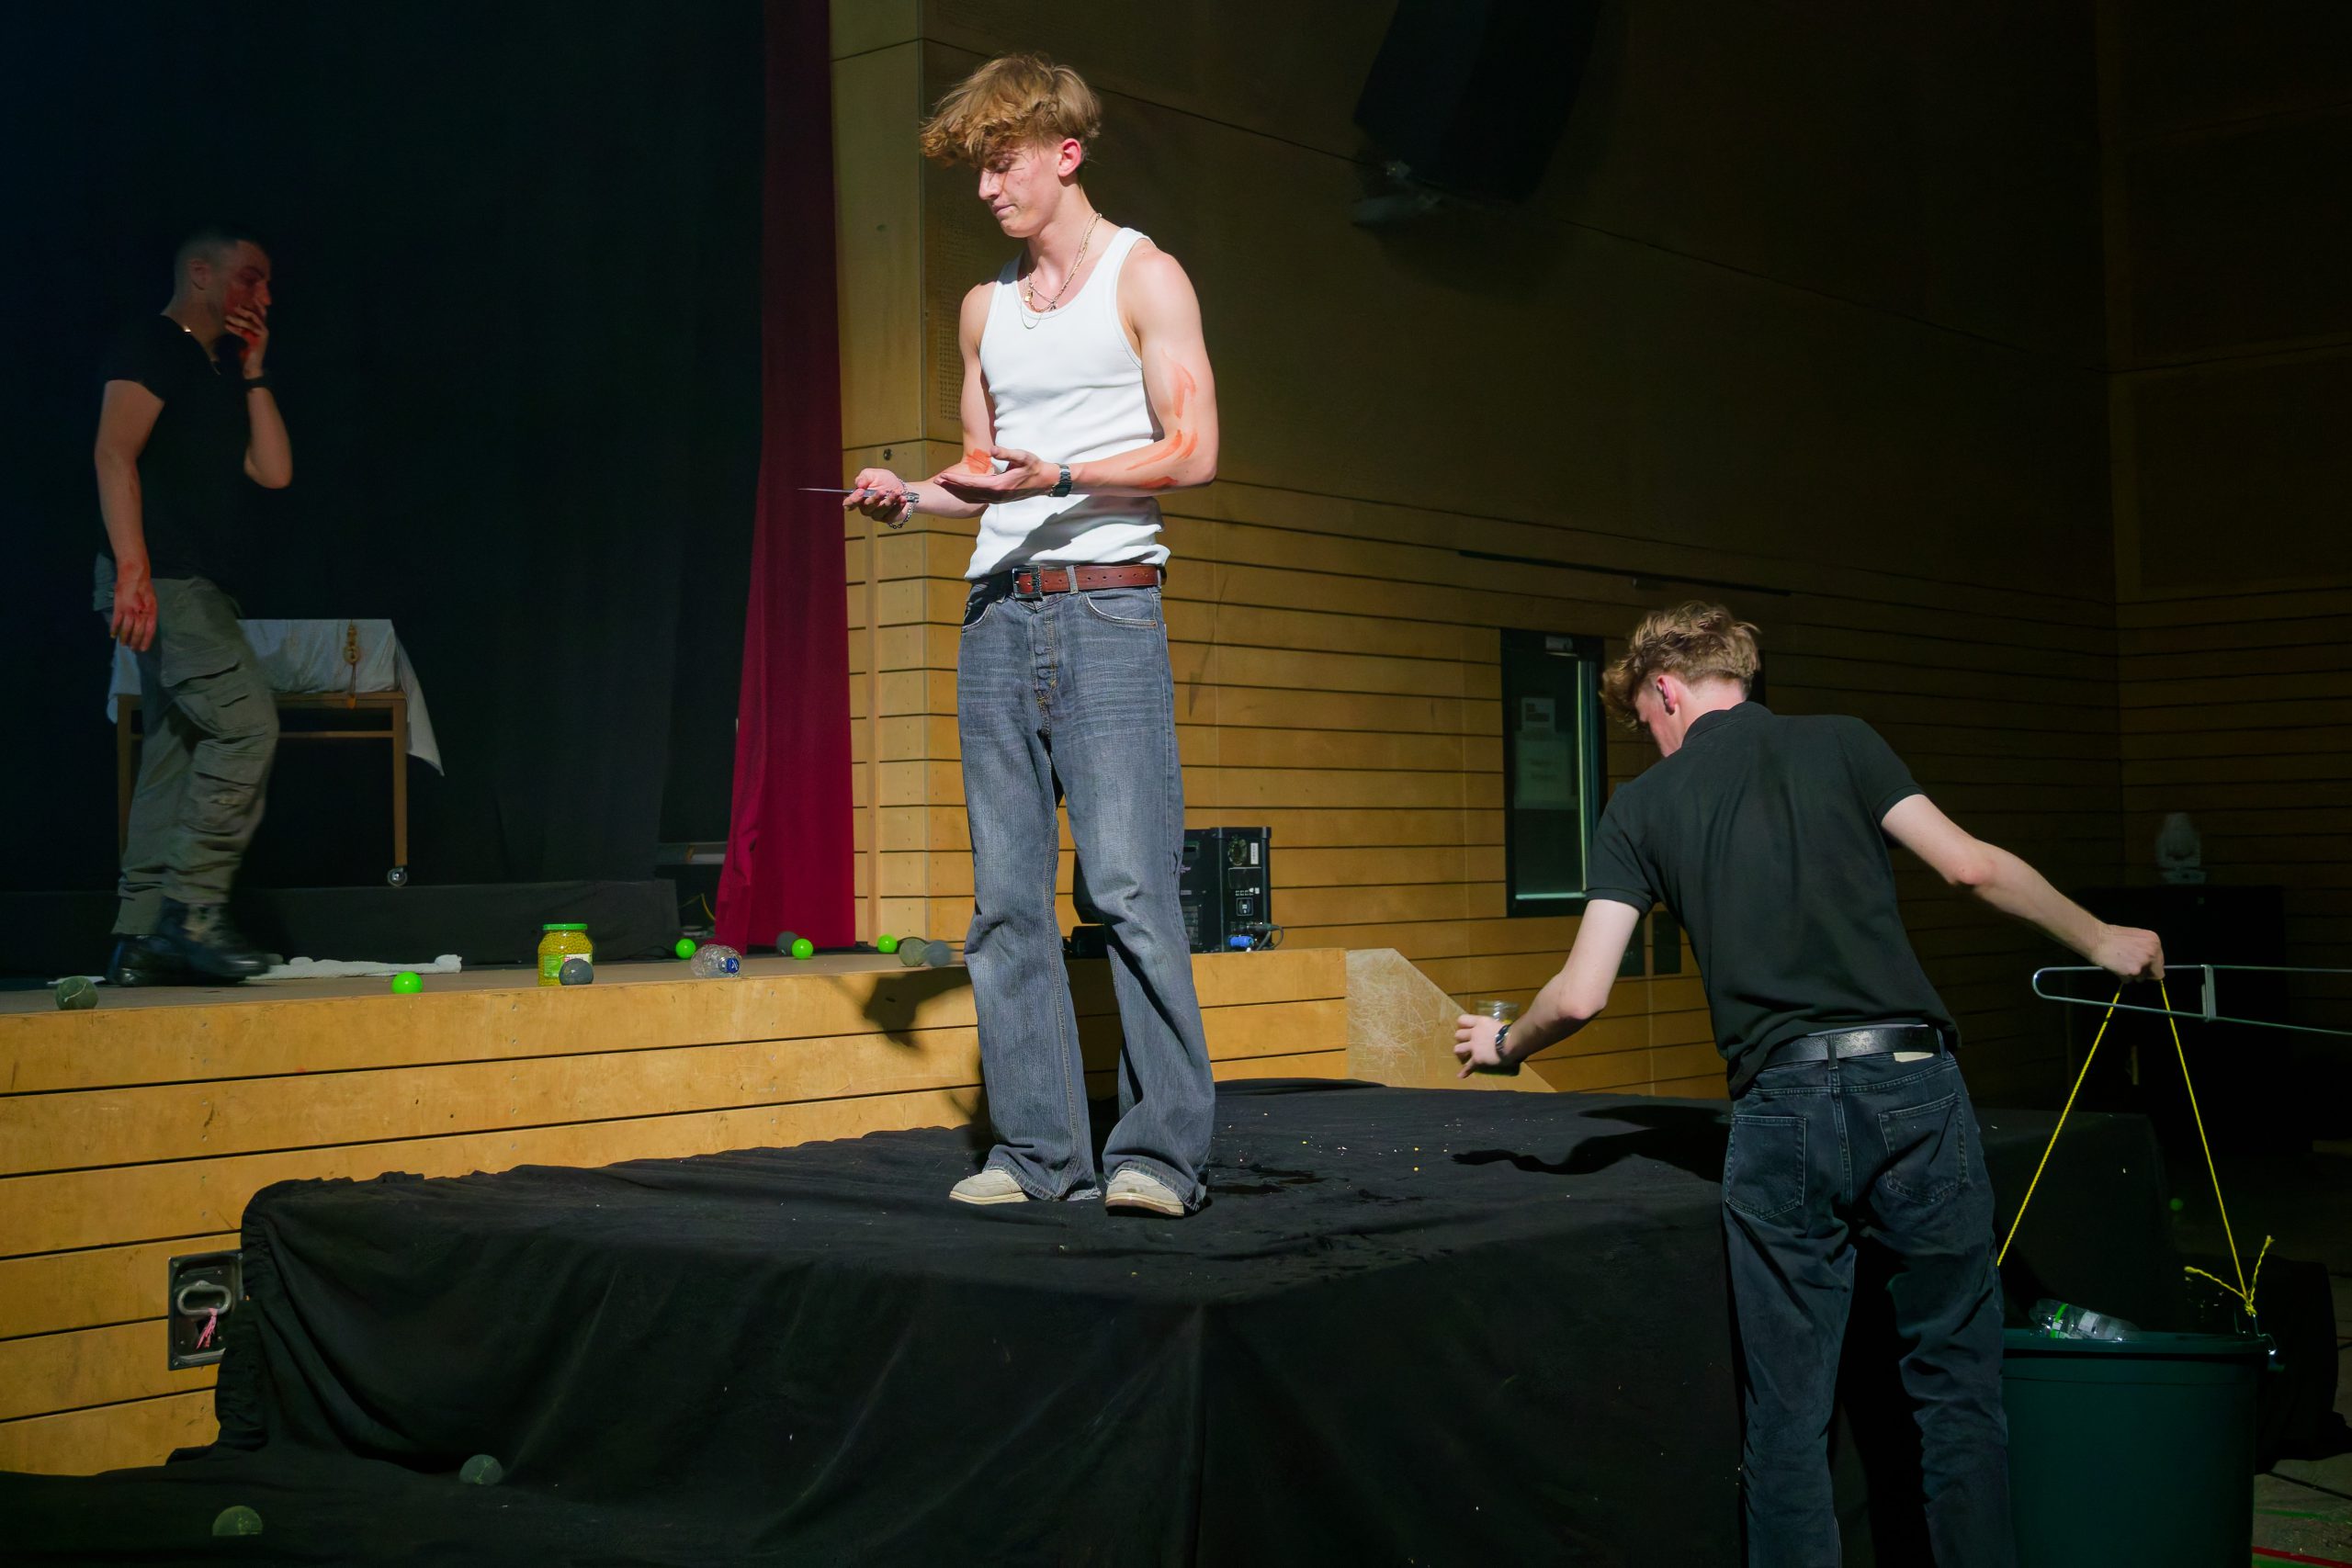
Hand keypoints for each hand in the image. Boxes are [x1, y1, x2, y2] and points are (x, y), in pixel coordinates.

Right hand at [111, 562, 157, 651]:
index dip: (146, 641)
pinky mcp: (118, 607)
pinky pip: (116, 621)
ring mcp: (129, 610)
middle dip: (135, 642)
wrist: (134, 576)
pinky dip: (114, 629)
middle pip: (138, 632)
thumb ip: (149, 613)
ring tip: (123, 644)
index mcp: (151, 612)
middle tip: (132, 649)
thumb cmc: (145, 588)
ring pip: (126, 629)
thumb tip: (146, 626)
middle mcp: (140, 613)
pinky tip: (112, 635)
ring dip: (124, 638)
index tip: (143, 649)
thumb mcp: (152, 601)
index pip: (150, 630)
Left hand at [225, 306, 268, 376]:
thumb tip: (233, 316)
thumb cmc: (248, 353)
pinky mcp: (257, 341)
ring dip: (237, 320)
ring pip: (250, 323)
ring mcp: (262, 336)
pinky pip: (245, 332)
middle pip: (256, 316)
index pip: (262, 313)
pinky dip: (235, 329)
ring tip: (227, 317)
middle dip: (245, 310)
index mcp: (262, 328)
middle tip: (235, 307)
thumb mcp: (245, 336)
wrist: (252, 367)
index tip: (250, 297)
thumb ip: (243, 328)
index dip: (258, 305)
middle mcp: (264, 330)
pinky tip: (227, 326)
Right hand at [843, 466, 912, 521]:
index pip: (849, 504)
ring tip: (897, 492)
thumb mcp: (873, 474)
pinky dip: (897, 506)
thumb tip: (859, 484)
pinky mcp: (887, 518)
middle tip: (883, 491)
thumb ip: (864, 477)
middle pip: (866, 508)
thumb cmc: (884, 481)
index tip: (861, 492)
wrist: (901, 488)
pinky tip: (902, 499)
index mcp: (858, 498)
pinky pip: (890, 515)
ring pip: (880, 511)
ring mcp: (876, 515)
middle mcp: (865, 508)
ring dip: (889, 501)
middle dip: (875, 499)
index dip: (853, 500)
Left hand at [937, 445, 1053, 502]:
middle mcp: (996, 495)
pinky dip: (967, 495)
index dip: (956, 479)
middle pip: (969, 492)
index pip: (972, 483)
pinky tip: (959, 491)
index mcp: (999, 485)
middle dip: (952, 486)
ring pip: (972, 497)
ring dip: (957, 491)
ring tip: (944, 485)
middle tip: (936, 481)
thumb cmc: (1034, 467)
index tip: (943, 476)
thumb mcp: (1023, 457)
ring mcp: (997, 499)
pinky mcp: (999, 499)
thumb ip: (1007, 453)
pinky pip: (978, 499)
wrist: (1046, 482)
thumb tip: (993, 449)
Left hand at [1454, 1014, 1509, 1078]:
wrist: (1512, 1042)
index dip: (1463, 1025)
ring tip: (1464, 1055)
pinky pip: (1469, 1066)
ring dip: (1460, 1052)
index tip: (1465, 1028)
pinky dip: (1465, 1071)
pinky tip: (1461, 1075)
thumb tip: (1495, 1033)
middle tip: (1467, 1042)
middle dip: (1461, 1039)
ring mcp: (1474, 1046)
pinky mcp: (1477, 1058)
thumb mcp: (1498, 1025)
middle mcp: (1474, 1033)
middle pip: (1458, 1035)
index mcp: (1480, 1022)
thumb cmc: (1510, 1032)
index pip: (1463, 1020)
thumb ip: (1491, 1028)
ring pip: (1458, 1049)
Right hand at [2091, 924, 2163, 981]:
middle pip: (2156, 974)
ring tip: (2120, 965)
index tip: (2141, 965)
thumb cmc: (2112, 936)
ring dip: (2132, 975)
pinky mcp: (2133, 971)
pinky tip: (2115, 967)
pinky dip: (2121, 976)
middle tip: (2132, 968)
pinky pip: (2129, 980)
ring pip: (2141, 978)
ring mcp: (2144, 962)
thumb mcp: (2135, 938)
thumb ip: (2144, 948)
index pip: (2160, 962)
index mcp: (2154, 941)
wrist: (2097, 938)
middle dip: (2144, 973)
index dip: (2150, 966)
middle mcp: (2152, 952)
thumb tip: (2148, 963)